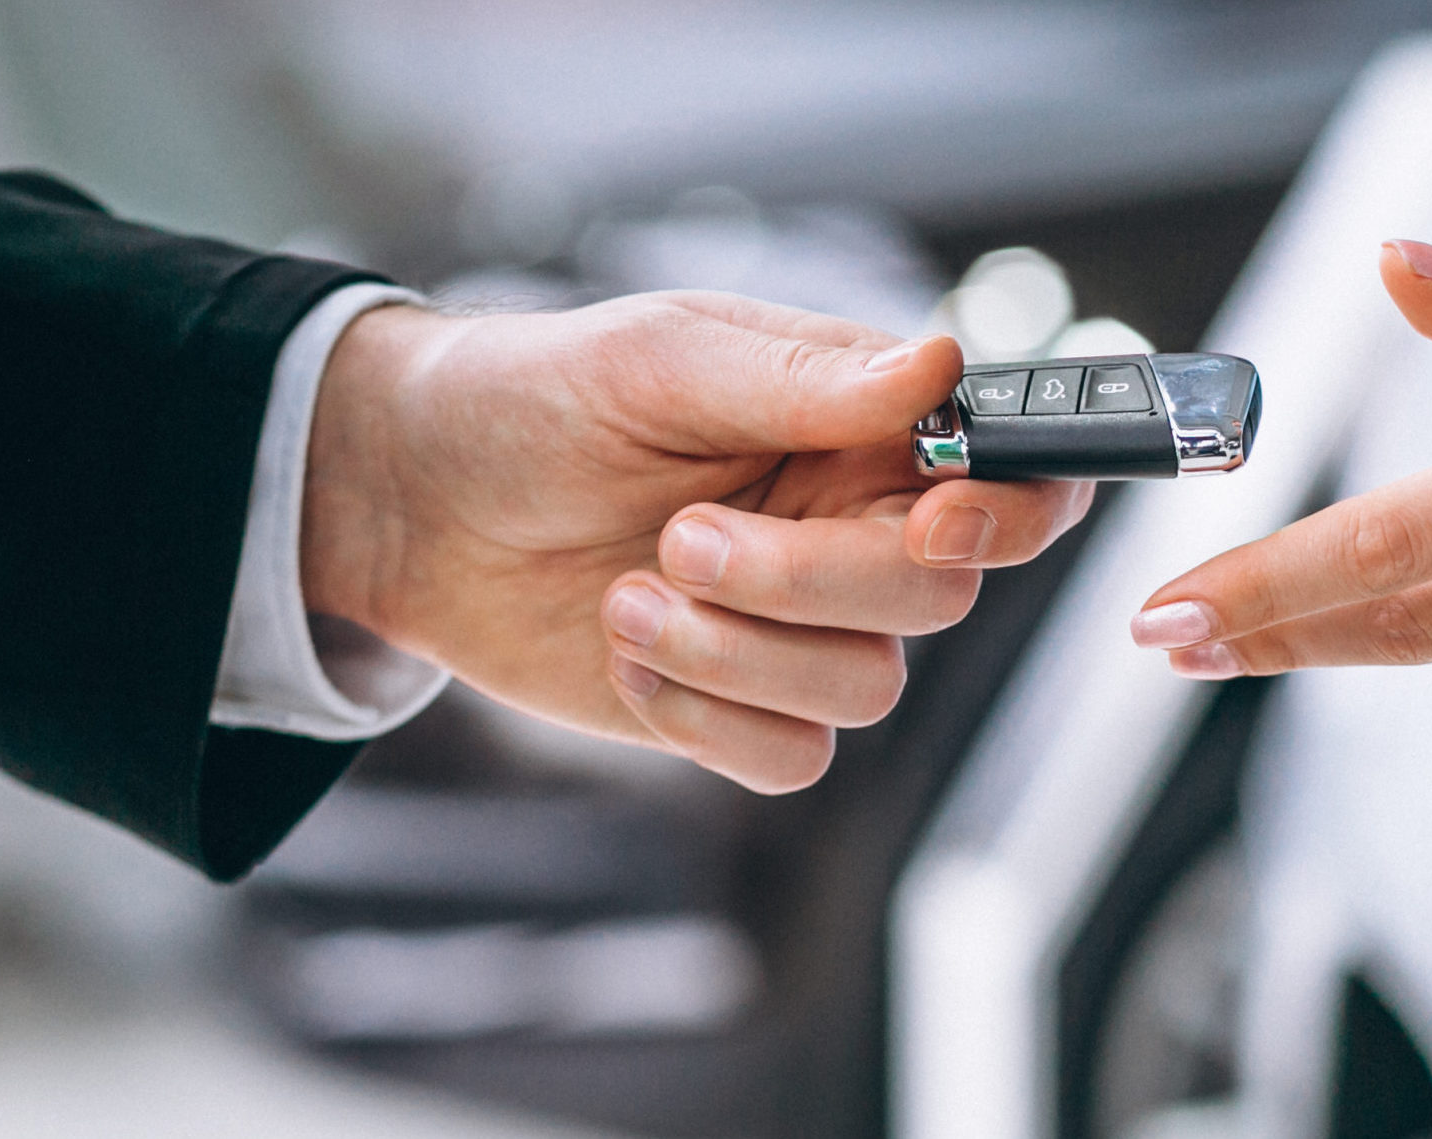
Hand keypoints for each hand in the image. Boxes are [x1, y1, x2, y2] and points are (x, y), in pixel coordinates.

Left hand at [305, 292, 1092, 789]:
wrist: (414, 502)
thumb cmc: (541, 398)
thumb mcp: (664, 359)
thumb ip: (808, 379)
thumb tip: (940, 364)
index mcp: (870, 431)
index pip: (1017, 479)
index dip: (1012, 515)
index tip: (936, 520)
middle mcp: (859, 531)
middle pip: (940, 598)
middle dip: (809, 582)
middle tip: (682, 537)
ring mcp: (806, 630)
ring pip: (867, 689)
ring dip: (738, 654)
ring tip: (630, 595)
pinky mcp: (742, 709)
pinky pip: (793, 760)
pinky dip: (706, 718)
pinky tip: (629, 652)